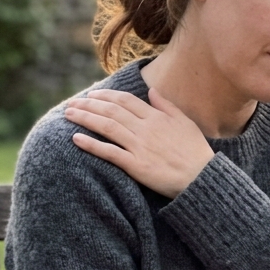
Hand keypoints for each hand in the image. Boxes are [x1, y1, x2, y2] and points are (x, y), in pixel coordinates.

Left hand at [63, 88, 214, 197]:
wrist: (201, 178)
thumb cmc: (196, 152)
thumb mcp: (185, 123)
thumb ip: (167, 106)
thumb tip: (152, 91)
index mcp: (157, 117)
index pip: (125, 101)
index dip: (107, 96)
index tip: (92, 95)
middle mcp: (146, 129)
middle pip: (111, 111)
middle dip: (89, 105)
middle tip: (72, 103)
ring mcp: (140, 147)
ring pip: (107, 127)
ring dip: (85, 119)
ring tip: (68, 115)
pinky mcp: (136, 166)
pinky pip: (109, 152)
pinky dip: (91, 145)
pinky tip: (75, 139)